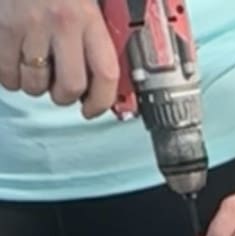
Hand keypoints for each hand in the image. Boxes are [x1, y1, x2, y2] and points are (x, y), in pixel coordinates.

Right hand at [0, 0, 118, 116]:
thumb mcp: (84, 0)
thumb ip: (93, 30)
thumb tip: (100, 74)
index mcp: (88, 15)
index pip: (106, 73)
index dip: (101, 102)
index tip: (93, 109)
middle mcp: (62, 21)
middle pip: (70, 87)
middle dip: (63, 96)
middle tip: (57, 87)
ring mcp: (29, 25)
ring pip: (35, 83)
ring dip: (33, 85)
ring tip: (32, 68)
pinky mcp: (4, 27)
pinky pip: (6, 72)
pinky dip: (9, 76)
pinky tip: (12, 62)